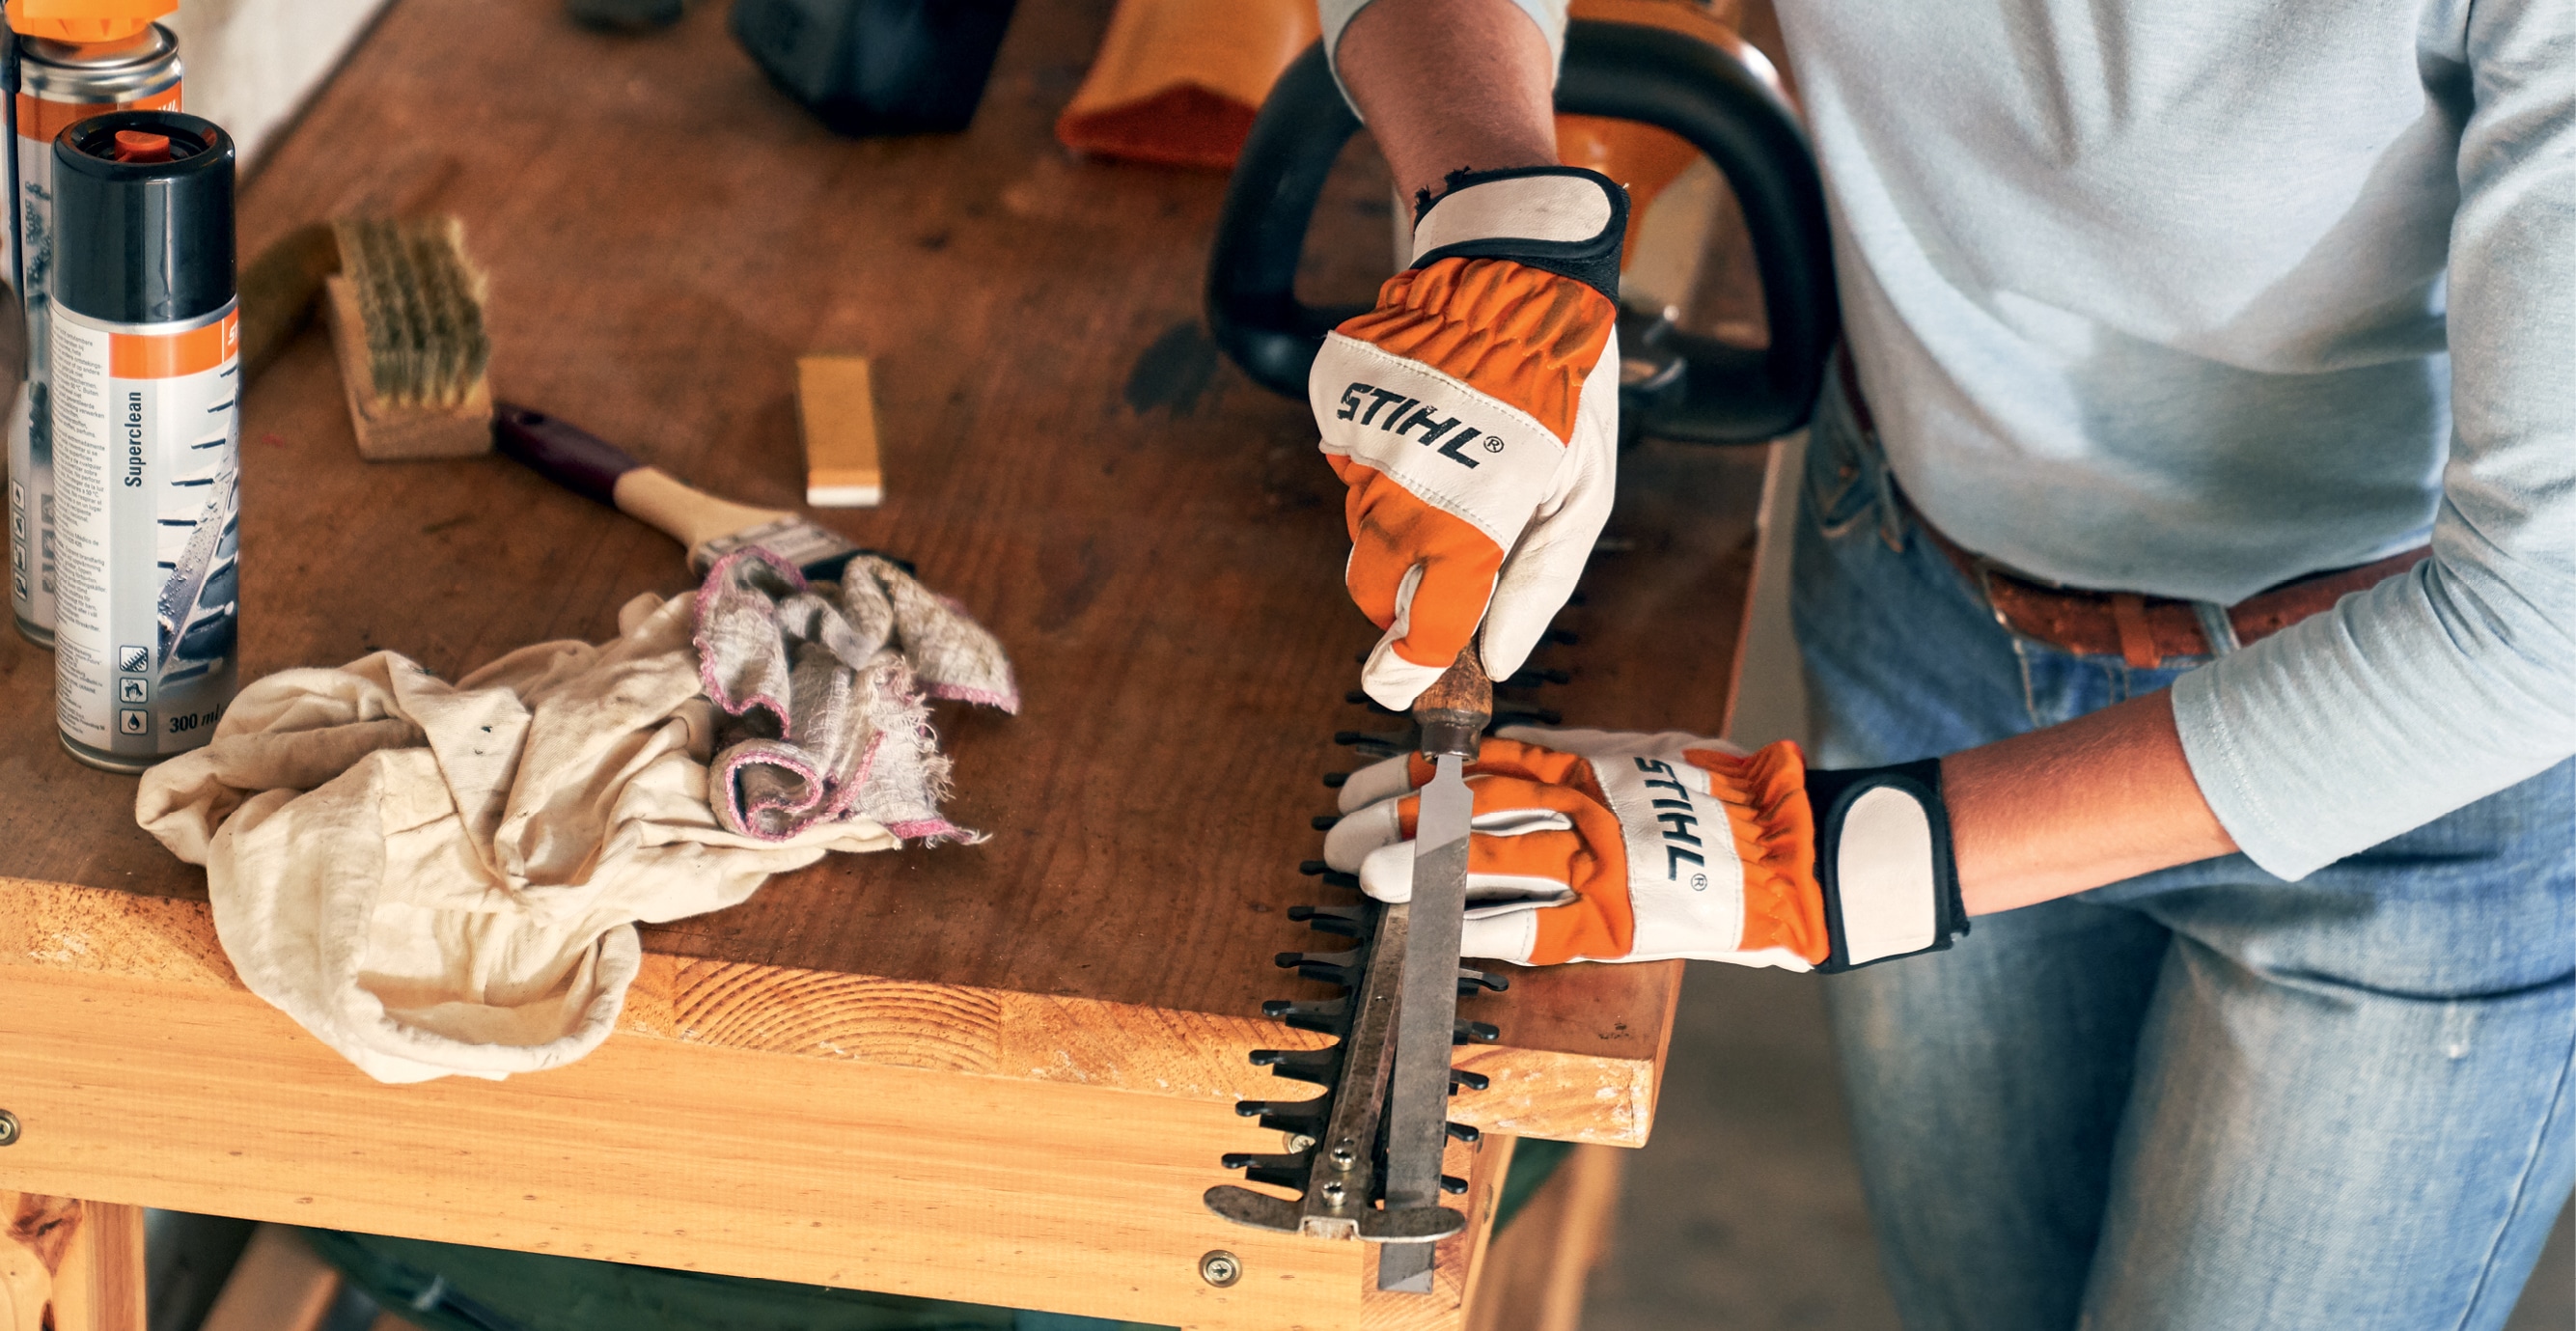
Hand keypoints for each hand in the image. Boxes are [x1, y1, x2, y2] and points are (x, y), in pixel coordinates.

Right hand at [1313, 167, 1624, 709]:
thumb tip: (1500, 660)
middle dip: (1397, 596)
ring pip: (1359, 526)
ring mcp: (1361, 450)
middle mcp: (1401, 495)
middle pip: (1372, 588)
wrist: (1514, 275)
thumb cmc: (1563, 394)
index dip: (1410, 666)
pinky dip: (1379, 463)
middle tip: (1444, 564)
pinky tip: (1428, 425)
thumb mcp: (1582, 497)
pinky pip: (1347, 464)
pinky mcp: (1339, 410)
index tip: (1403, 682)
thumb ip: (1538, 585)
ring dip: (1397, 520)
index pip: (1422, 628)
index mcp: (1468, 524)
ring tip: (1456, 464)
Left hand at [1323, 728, 1969, 968]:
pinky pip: (1532, 928)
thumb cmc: (1714, 797)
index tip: (1359, 780)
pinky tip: (1427, 930)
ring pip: (1485, 863)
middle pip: (1464, 809)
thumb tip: (1496, 756)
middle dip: (1392, 822)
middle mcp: (1581, 807)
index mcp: (1583, 763)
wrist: (1792, 848)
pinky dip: (1476, 928)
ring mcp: (1598, 865)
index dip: (1410, 775)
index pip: (1474, 763)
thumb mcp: (1636, 752)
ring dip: (1414, 870)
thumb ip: (1568, 757)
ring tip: (1359, 874)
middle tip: (1337, 834)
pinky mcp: (1616, 923)